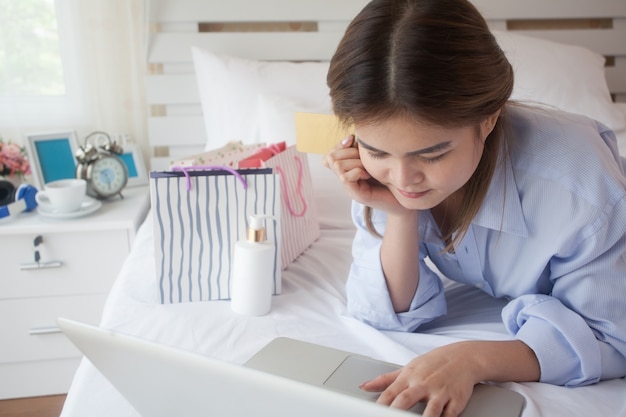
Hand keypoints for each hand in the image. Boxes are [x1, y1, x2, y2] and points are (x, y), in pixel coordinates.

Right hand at [323, 135, 405, 214]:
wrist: (403, 200)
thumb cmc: (390, 178)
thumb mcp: (373, 160)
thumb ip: (361, 150)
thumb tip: (351, 137)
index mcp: (347, 170)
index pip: (329, 156)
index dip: (339, 145)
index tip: (353, 141)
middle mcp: (345, 179)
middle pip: (331, 157)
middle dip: (348, 152)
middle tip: (364, 159)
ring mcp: (349, 188)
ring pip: (337, 166)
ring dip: (354, 162)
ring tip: (367, 167)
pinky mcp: (357, 195)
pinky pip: (345, 177)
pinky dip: (358, 171)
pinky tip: (369, 174)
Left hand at [360, 340, 539, 416]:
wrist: (464, 357)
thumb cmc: (433, 363)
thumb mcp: (408, 367)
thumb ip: (386, 379)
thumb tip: (364, 386)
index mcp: (409, 376)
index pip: (390, 393)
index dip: (380, 405)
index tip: (371, 413)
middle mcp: (423, 384)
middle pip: (406, 400)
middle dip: (396, 412)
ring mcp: (440, 392)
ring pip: (430, 410)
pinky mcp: (456, 401)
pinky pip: (450, 415)